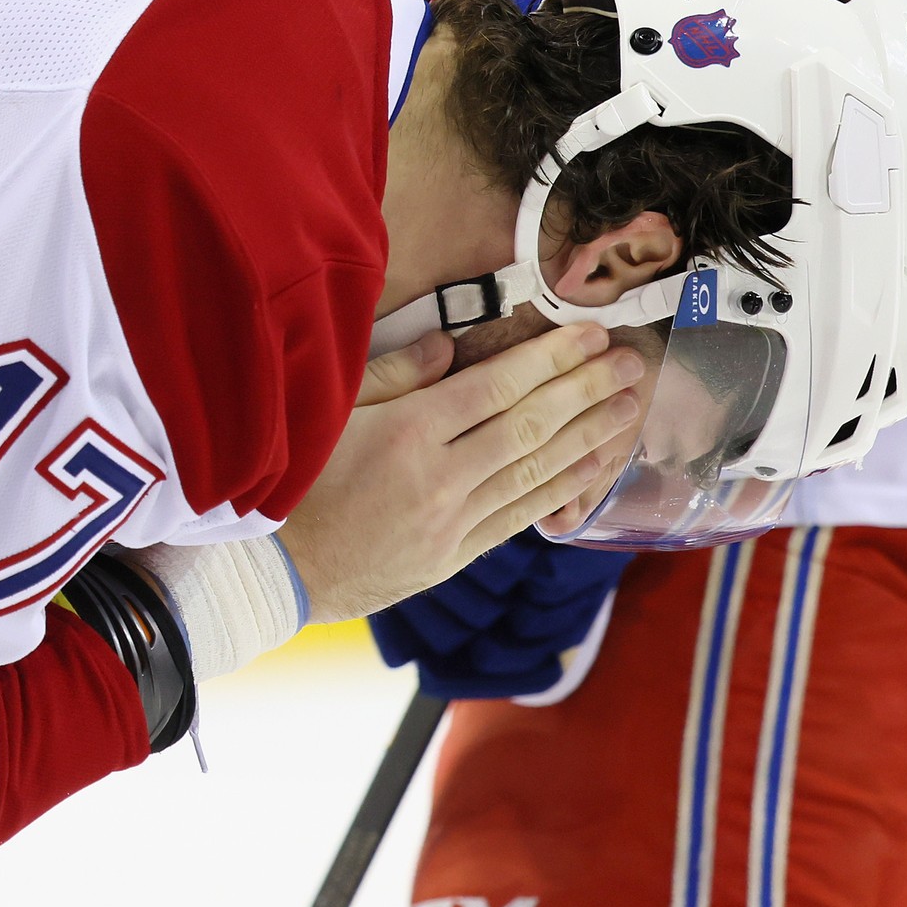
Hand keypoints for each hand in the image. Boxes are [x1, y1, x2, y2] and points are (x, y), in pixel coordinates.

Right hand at [275, 324, 643, 622]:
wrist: (275, 571)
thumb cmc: (293, 483)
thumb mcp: (331, 412)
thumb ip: (394, 374)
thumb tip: (450, 344)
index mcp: (407, 433)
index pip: (497, 386)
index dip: (550, 358)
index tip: (590, 334)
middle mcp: (440, 478)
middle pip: (530, 426)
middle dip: (586, 390)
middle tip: (631, 362)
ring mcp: (451, 522)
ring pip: (535, 472)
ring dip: (589, 437)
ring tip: (629, 408)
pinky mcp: (453, 557)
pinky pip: (520, 518)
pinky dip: (560, 490)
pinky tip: (592, 467)